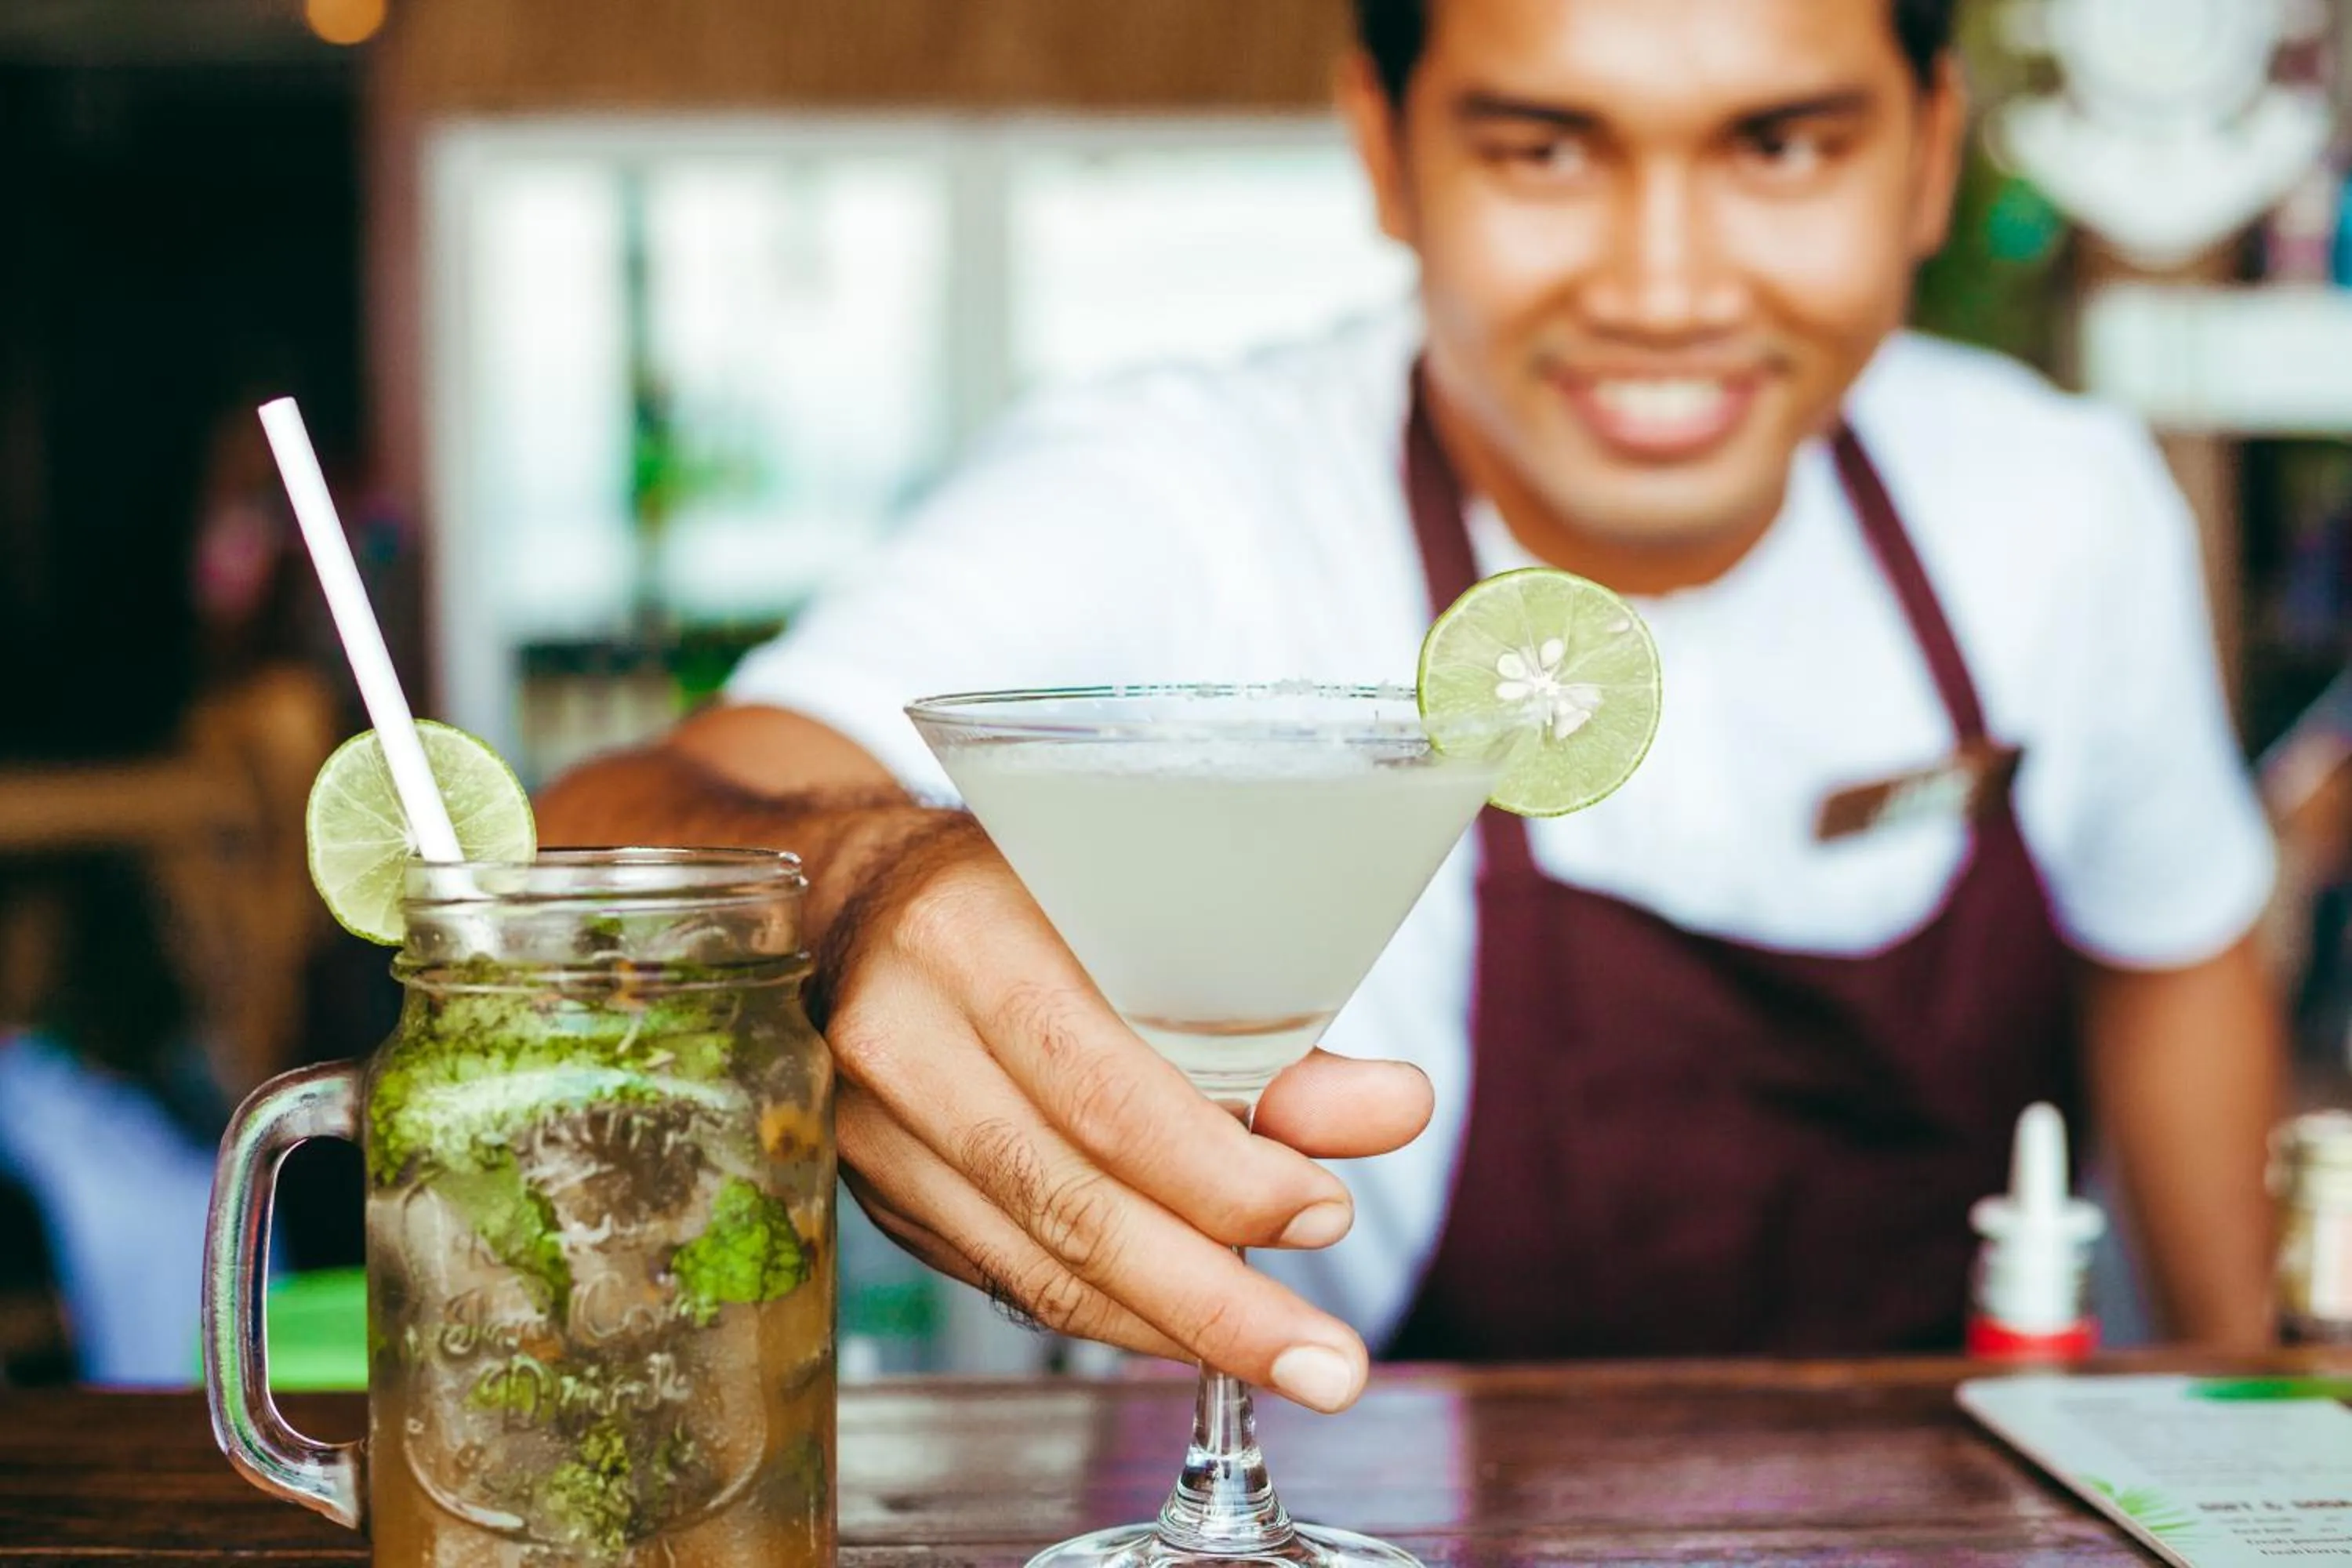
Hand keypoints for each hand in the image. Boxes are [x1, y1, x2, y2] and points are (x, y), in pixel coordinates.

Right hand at [819, 829, 1434, 1411]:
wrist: (842, 899)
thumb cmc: (1016, 885)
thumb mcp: (1136, 911)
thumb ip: (1260, 1019)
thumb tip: (1396, 1110)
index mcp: (968, 937)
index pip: (1100, 1088)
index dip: (1217, 1172)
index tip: (1322, 1212)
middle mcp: (901, 1039)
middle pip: (1068, 1200)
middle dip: (1213, 1299)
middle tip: (1329, 1363)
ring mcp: (871, 1129)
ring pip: (1033, 1262)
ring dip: (1172, 1324)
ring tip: (1289, 1362)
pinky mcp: (876, 1191)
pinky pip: (1005, 1274)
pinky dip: (1108, 1309)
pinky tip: (1188, 1326)